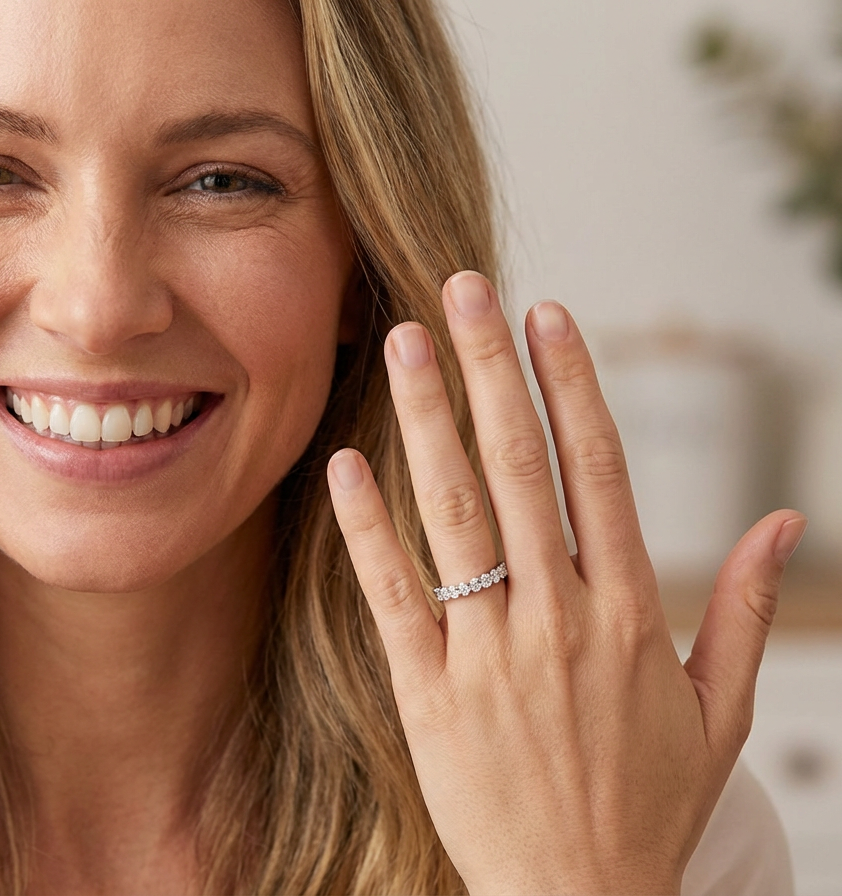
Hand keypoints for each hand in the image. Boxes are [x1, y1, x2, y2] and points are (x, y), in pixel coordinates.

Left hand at [327, 272, 806, 894]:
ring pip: (455, 513)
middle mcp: (560, 616)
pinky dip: (367, 528)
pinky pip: (395, 596)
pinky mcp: (428, 693)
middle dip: (488, 368)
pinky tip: (344, 463)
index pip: (598, 468)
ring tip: (405, 342)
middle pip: (520, 465)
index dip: (570, 382)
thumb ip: (748, 610)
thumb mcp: (722, 713)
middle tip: (460, 287)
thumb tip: (787, 522)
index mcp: (632, 611)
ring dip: (427, 420)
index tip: (545, 315)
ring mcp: (490, 653)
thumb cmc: (648, 804)